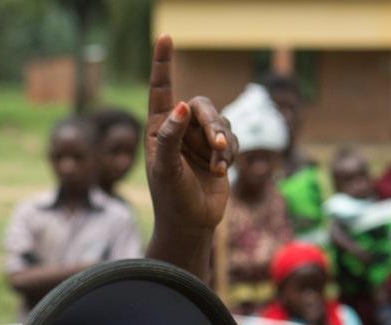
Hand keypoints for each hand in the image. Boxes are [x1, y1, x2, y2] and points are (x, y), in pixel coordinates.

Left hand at [145, 35, 236, 240]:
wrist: (191, 222)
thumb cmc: (171, 197)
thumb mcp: (166, 169)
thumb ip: (171, 137)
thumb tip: (181, 105)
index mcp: (159, 128)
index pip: (161, 89)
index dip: (163, 63)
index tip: (165, 37)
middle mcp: (179, 128)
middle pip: (202, 105)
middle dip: (211, 123)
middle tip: (217, 144)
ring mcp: (198, 138)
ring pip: (220, 120)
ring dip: (222, 142)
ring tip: (217, 165)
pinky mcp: (217, 150)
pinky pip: (231, 137)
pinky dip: (229, 153)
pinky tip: (221, 171)